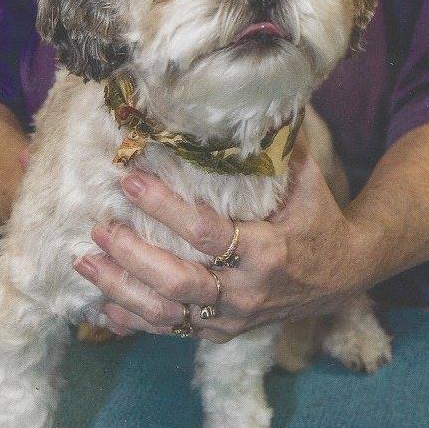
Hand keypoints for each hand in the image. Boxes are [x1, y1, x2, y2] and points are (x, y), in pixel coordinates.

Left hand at [73, 135, 365, 342]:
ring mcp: (232, 318)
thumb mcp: (307, 180)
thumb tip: (255, 94)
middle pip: (179, 281)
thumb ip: (279, 144)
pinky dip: (134, 320)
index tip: (130, 180)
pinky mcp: (221, 333)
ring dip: (122, 289)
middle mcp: (247, 291)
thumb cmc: (318, 217)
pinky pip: (171, 332)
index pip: (205, 233)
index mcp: (266, 251)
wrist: (342, 275)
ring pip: (167, 313)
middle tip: (100, 229)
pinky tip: (102, 305)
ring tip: (85, 263)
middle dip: (133, 256)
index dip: (164, 208)